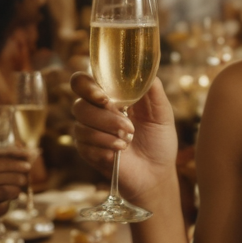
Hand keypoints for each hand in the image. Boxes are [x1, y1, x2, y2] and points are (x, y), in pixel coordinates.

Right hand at [71, 71, 177, 204]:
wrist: (156, 173)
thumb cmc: (159, 141)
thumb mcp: (162, 113)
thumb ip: (153, 90)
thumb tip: (146, 69)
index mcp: (111, 97)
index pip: (84, 82)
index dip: (86, 85)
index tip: (104, 97)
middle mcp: (95, 112)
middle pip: (79, 103)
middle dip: (101, 113)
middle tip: (123, 119)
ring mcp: (89, 131)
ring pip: (82, 123)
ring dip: (108, 131)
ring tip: (129, 139)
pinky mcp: (86, 151)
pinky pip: (84, 143)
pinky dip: (104, 146)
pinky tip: (118, 152)